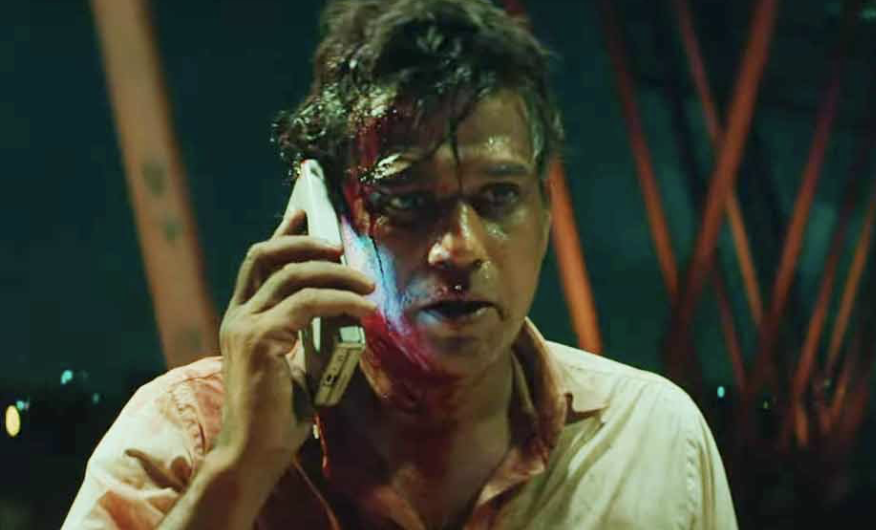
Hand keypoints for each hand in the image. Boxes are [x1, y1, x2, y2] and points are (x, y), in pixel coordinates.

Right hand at [214, 209, 375, 477]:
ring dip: (336, 274)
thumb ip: (306, 337)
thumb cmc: (275, 417)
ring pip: (292, 275)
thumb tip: (342, 315)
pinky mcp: (262, 340)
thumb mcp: (294, 366)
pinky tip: (363, 309)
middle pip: (267, 254)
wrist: (252, 454)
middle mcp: (237, 316)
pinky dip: (341, 301)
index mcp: (241, 319)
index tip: (305, 213)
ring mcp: (245, 325)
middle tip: (340, 245)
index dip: (283, 234)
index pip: (257, 263)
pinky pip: (309, 304)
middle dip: (306, 242)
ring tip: (367, 285)